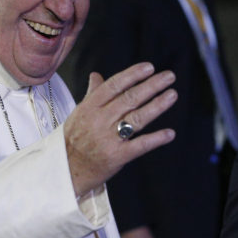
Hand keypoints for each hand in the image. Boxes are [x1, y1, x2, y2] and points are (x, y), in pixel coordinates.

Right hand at [65, 62, 176, 197]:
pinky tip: (169, 133)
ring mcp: (109, 138)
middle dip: (151, 86)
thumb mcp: (79, 113)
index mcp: (90, 107)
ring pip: (137, 118)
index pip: (114, 85)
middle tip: (169, 77)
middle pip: (129, 99)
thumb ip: (92, 93)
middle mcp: (100, 120)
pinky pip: (140, 145)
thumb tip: (96, 75)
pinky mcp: (117, 156)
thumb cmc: (73, 139)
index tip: (149, 67)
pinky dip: (155, 139)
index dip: (133, 75)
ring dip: (157, 105)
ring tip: (172, 95)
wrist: (66, 169)